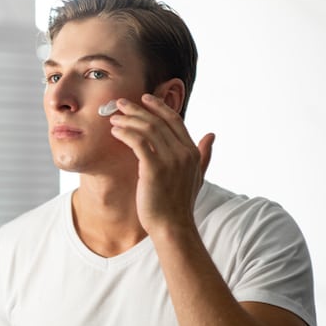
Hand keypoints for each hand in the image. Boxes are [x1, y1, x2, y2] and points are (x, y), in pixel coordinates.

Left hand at [109, 94, 213, 234]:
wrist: (172, 226)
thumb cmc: (179, 204)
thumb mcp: (197, 176)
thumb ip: (204, 154)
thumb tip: (212, 135)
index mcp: (192, 152)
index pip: (175, 120)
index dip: (159, 106)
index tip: (144, 98)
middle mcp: (184, 153)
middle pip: (158, 121)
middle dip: (137, 109)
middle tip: (120, 103)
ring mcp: (170, 160)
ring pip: (147, 129)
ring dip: (128, 120)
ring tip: (113, 118)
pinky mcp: (154, 169)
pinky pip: (138, 142)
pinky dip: (125, 133)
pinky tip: (115, 131)